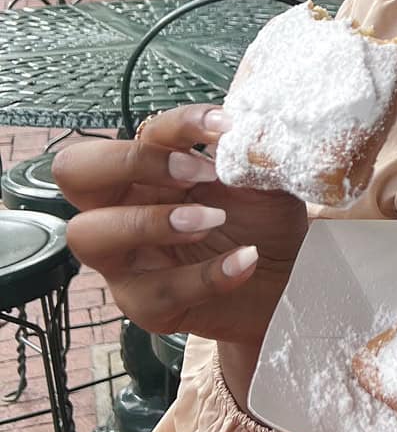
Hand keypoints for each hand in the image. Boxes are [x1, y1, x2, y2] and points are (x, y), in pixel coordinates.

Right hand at [54, 104, 307, 346]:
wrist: (285, 281)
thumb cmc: (262, 223)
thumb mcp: (264, 183)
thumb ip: (251, 156)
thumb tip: (249, 131)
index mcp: (150, 170)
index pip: (138, 135)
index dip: (177, 126)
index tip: (225, 127)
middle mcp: (124, 208)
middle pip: (76, 171)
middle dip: (133, 163)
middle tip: (200, 173)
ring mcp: (126, 260)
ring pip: (89, 234)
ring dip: (152, 221)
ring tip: (215, 219)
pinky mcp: (146, 305)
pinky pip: (157, 292)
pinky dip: (207, 275)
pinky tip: (246, 258)